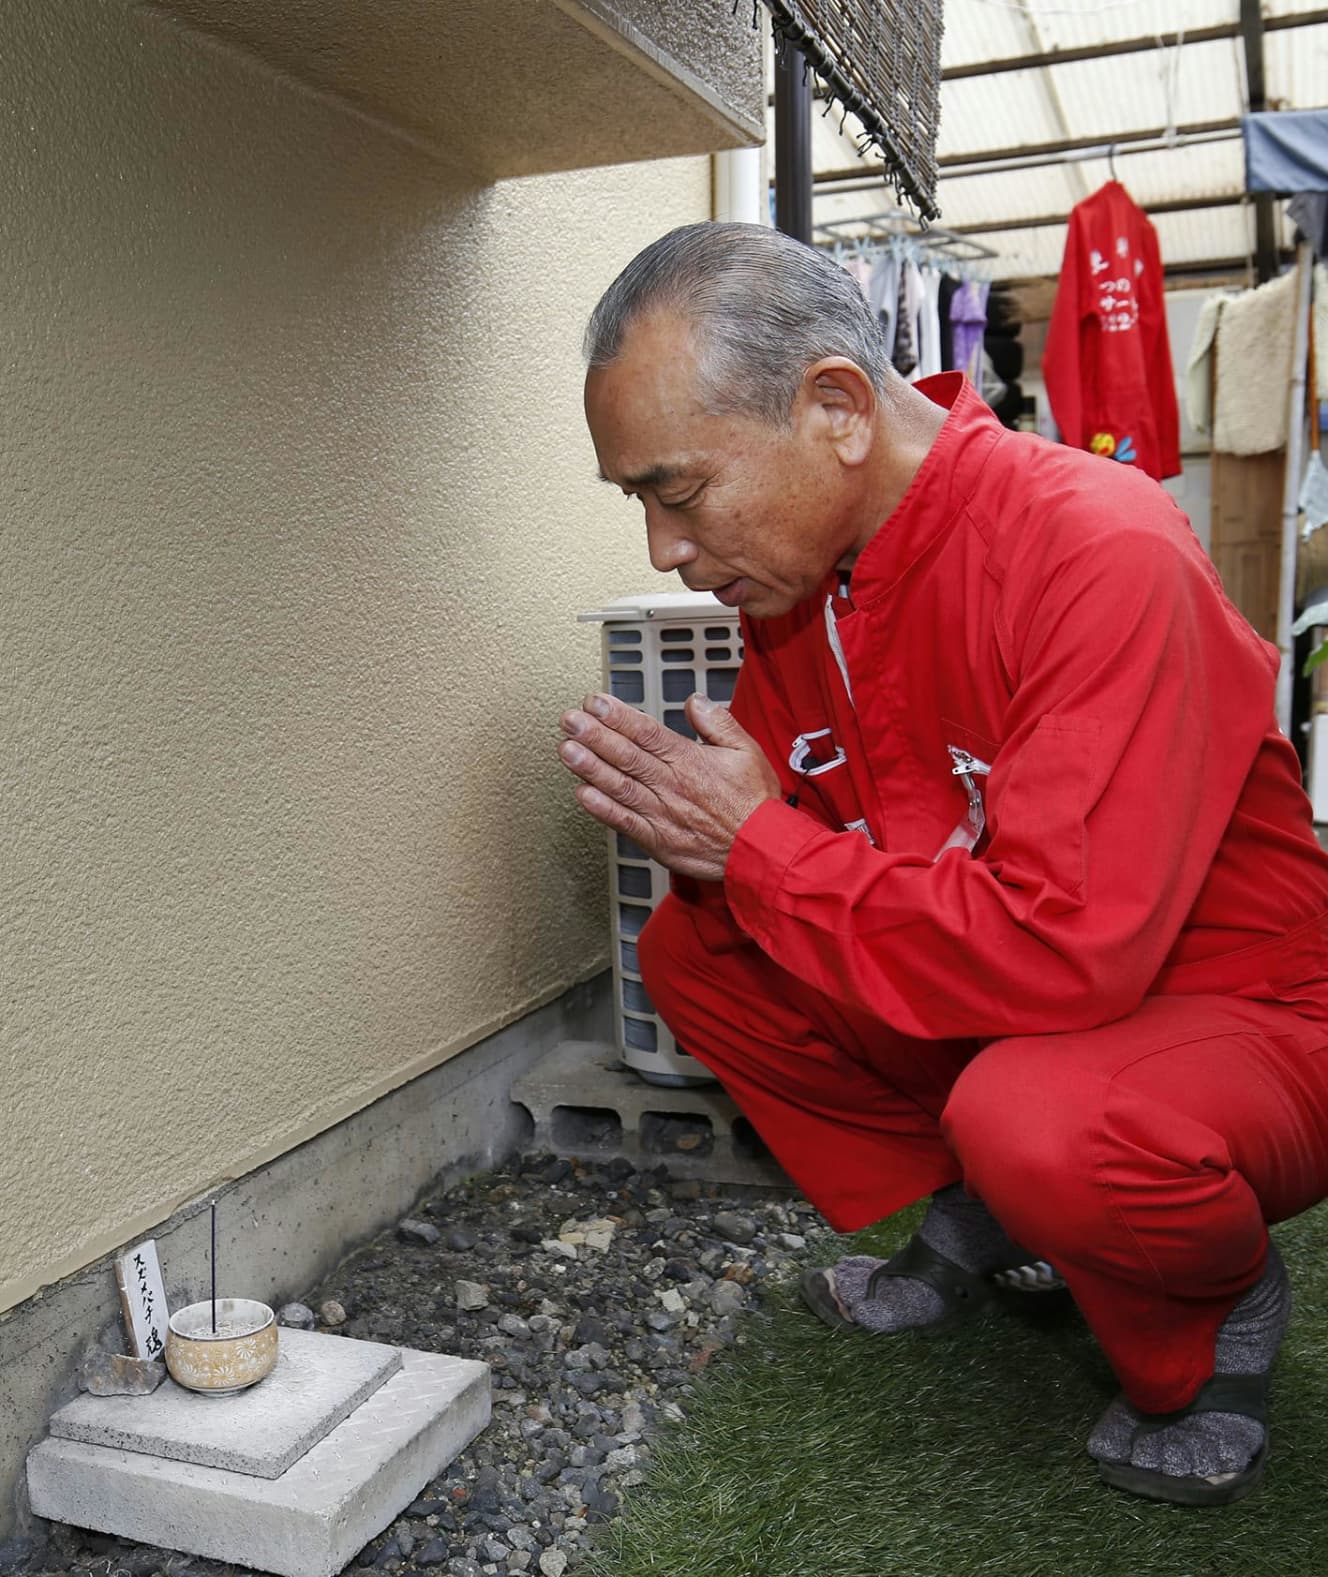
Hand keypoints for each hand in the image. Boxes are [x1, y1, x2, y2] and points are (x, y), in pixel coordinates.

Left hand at [558, 692, 779, 880]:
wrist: (762, 852)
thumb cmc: (755, 803)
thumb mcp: (747, 752)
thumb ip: (719, 723)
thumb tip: (695, 701)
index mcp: (691, 761)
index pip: (647, 732)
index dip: (617, 716)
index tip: (595, 702)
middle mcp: (672, 785)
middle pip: (626, 755)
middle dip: (594, 735)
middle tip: (569, 720)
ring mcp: (662, 814)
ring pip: (620, 786)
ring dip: (590, 767)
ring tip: (566, 749)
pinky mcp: (658, 840)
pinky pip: (625, 822)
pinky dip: (601, 809)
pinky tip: (582, 794)